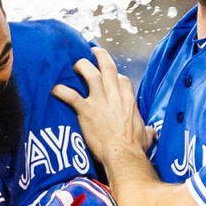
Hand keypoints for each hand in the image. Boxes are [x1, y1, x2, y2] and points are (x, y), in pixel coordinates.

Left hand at [52, 47, 153, 166]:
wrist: (124, 155)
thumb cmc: (135, 148)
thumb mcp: (147, 135)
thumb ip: (147, 130)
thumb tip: (152, 133)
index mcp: (129, 100)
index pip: (122, 79)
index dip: (114, 75)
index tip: (109, 75)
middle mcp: (115, 95)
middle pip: (107, 67)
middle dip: (100, 56)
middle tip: (92, 50)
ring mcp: (100, 101)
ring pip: (90, 74)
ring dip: (81, 66)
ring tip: (74, 64)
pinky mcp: (86, 110)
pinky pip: (70, 95)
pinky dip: (61, 90)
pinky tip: (53, 89)